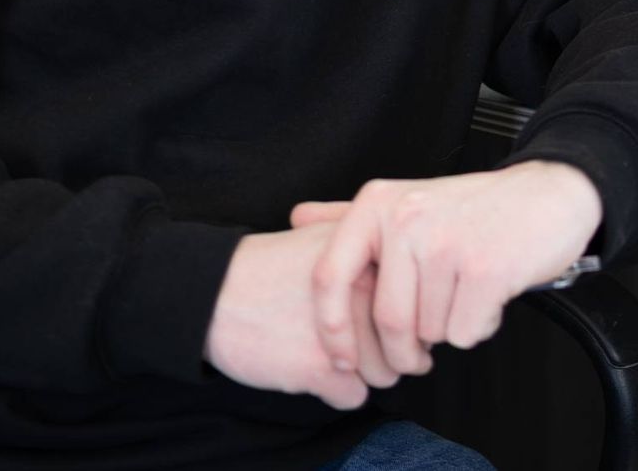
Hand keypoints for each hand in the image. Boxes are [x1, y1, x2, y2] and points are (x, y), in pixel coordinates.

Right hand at [202, 224, 400, 409]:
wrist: (215, 293)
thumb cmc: (274, 269)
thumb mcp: (329, 238)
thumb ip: (375, 250)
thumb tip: (422, 284)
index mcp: (372, 256)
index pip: (418, 303)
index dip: (402, 319)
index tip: (378, 318)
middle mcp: (367, 290)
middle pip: (406, 344)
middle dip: (384, 351)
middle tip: (346, 337)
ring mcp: (347, 329)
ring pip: (386, 375)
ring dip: (361, 373)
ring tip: (325, 348)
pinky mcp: (321, 367)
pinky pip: (355, 398)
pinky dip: (334, 391)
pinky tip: (307, 364)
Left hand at [291, 161, 602, 380]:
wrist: (550, 194)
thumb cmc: (476, 208)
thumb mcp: (407, 200)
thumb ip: (349, 214)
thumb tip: (297, 219)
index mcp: (379, 204)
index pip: (329, 278)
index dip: (331, 329)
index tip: (341, 358)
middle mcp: (407, 218)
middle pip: (386, 319)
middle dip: (405, 349)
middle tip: (424, 348)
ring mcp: (446, 242)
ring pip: (428, 330)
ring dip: (448, 329)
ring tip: (466, 294)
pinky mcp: (485, 269)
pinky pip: (464, 333)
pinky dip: (478, 327)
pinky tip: (489, 296)